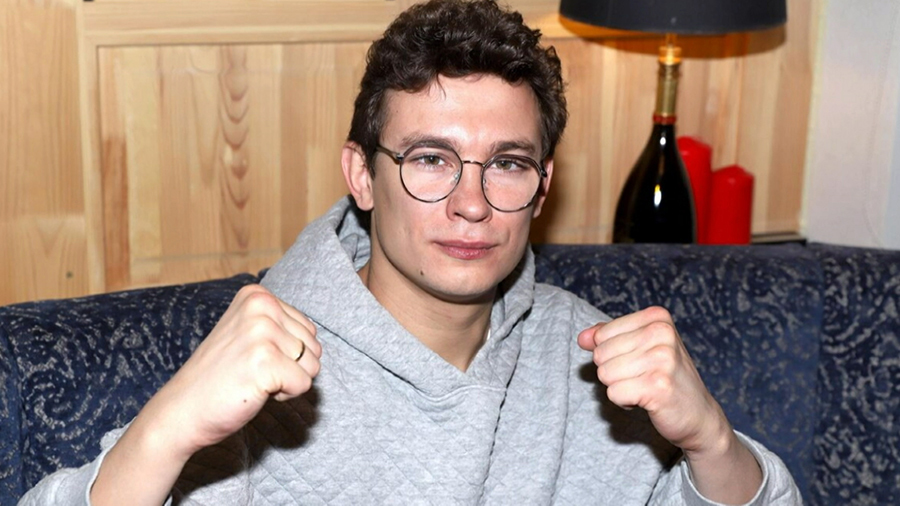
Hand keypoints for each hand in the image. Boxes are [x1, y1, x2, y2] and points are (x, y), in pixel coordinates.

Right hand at [92, 284, 320, 505]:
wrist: (181, 410)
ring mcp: (262, 332)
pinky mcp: (265, 361)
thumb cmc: (220, 376)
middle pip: (314, 346)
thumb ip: (280, 327)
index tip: (253, 357)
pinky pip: (303, 385)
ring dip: (288, 381)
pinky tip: (254, 391)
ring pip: (312, 366)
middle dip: (290, 367)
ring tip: (253, 379)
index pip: (308, 329)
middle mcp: (261, 306)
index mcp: (258, 295)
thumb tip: (316, 341)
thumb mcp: (248, 334)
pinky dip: (285, 395)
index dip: (286, 353)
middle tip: (252, 372)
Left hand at [578, 307, 762, 502]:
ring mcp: (662, 359)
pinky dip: (624, 402)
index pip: (601, 335)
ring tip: (645, 388)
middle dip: (615, 372)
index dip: (612, 354)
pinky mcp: (658, 386)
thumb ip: (608, 338)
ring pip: (605, 374)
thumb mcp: (640, 348)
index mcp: (657, 317)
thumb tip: (581, 338)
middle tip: (644, 378)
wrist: (699, 415)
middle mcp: (662, 333)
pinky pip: (613, 393)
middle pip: (600, 354)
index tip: (639, 362)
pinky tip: (647, 400)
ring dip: (620, 387)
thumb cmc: (666, 378)